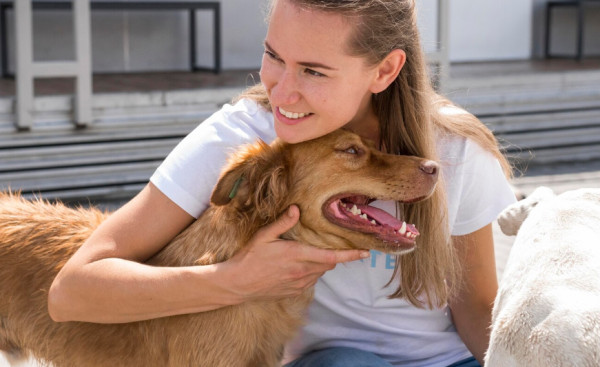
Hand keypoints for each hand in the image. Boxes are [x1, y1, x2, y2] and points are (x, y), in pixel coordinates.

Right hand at [222, 205, 368, 301]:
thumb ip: (283, 222)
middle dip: (334, 255)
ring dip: (321, 263)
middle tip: (332, 244)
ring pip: (320, 273)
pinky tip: (298, 266)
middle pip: (329, 264)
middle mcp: (302, 272)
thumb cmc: (249, 258)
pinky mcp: (293, 292)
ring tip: (310, 253)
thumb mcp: (263, 236)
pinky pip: (310, 281)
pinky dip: (311, 272)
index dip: (351, 255)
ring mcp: (298, 284)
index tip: (365, 252)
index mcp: (297, 255)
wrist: (237, 284)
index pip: (331, 256)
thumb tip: (297, 209)